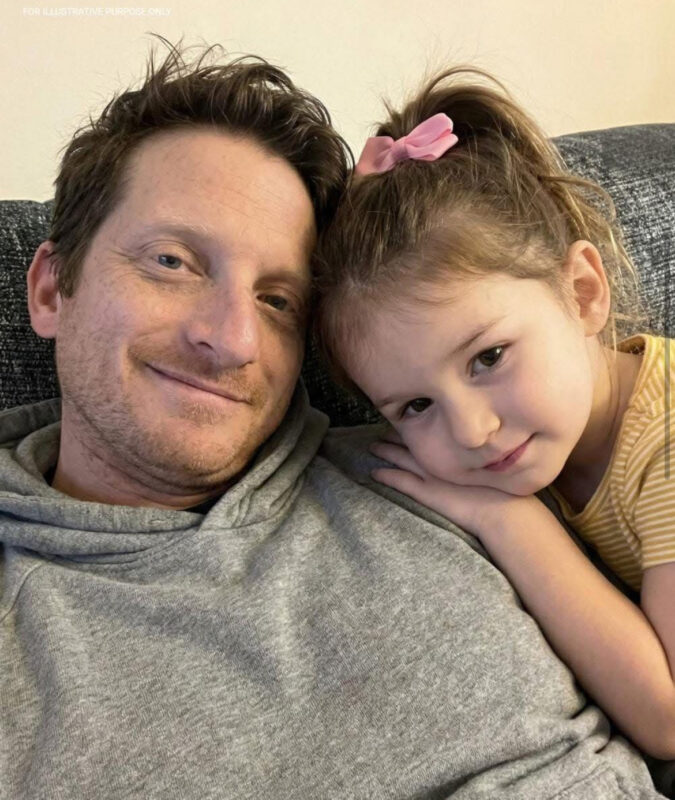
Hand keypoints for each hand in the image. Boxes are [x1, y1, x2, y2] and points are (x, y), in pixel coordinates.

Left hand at [369, 436, 532, 537]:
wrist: (503, 509)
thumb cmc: (505, 488)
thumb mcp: (496, 463)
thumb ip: (486, 452)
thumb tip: (486, 442)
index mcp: (457, 446)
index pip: (431, 430)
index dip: (417, 424)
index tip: (406, 417)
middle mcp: (442, 456)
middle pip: (413, 440)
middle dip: (397, 434)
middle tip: (383, 426)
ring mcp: (431, 474)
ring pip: (401, 457)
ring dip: (386, 451)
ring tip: (373, 445)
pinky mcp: (426, 493)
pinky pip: (400, 481)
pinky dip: (386, 476)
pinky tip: (374, 473)